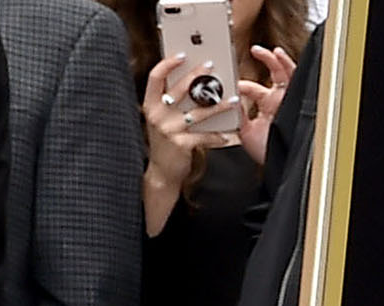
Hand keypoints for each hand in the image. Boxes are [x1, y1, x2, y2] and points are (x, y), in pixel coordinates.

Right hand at [139, 59, 225, 231]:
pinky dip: (217, 136)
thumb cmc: (166, 143)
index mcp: (150, 104)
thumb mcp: (162, 119)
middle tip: (212, 68)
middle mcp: (156, 114)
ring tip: (233, 101)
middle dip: (197, 77)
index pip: (155, 77)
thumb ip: (170, 103)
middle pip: (178, 89)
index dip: (167, 64)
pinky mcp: (180, 144)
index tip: (182, 55)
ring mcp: (167, 129)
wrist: (162, 172)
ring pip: (197, 112)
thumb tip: (192, 84)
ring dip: (218, 106)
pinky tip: (228, 136)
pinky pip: (204, 136)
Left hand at [236, 44, 293, 168]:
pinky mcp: (293, 98)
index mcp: (267, 109)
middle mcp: (278, 102)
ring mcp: (286, 100)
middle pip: (268, 78)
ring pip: (282, 73)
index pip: (252, 89)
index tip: (230, 82)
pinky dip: (286, 63)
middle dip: (257, 67)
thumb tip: (226, 98)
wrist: (279, 164)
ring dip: (272, 59)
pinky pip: (293, 76)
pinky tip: (277, 53)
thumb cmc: (267, 154)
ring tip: (259, 50)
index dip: (240, 83)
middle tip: (245, 56)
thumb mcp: (245, 132)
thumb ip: (237, 114)